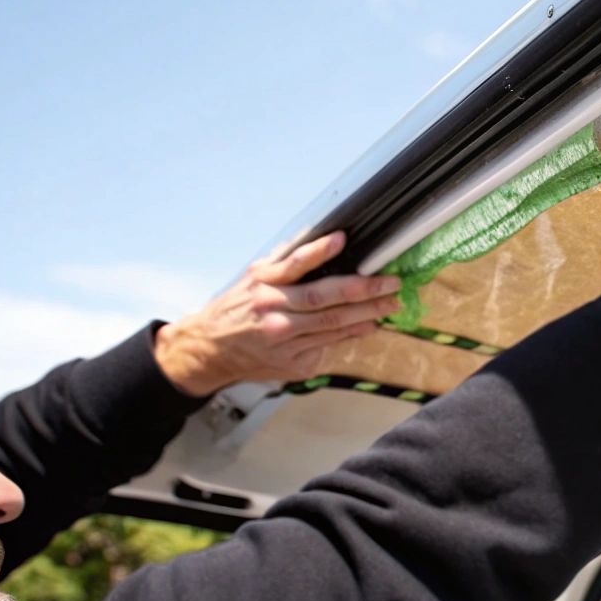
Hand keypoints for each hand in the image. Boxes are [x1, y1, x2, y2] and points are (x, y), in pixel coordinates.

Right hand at [153, 232, 401, 395]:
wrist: (210, 351)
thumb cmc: (235, 311)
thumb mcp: (250, 279)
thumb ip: (281, 262)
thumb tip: (313, 238)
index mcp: (263, 287)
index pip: (294, 265)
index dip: (319, 252)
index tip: (342, 239)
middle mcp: (273, 312)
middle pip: (323, 299)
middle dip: (363, 290)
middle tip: (390, 283)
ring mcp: (284, 340)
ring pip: (332, 326)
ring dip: (366, 314)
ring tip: (390, 304)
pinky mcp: (292, 363)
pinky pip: (328, 346)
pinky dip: (351, 334)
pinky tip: (368, 326)